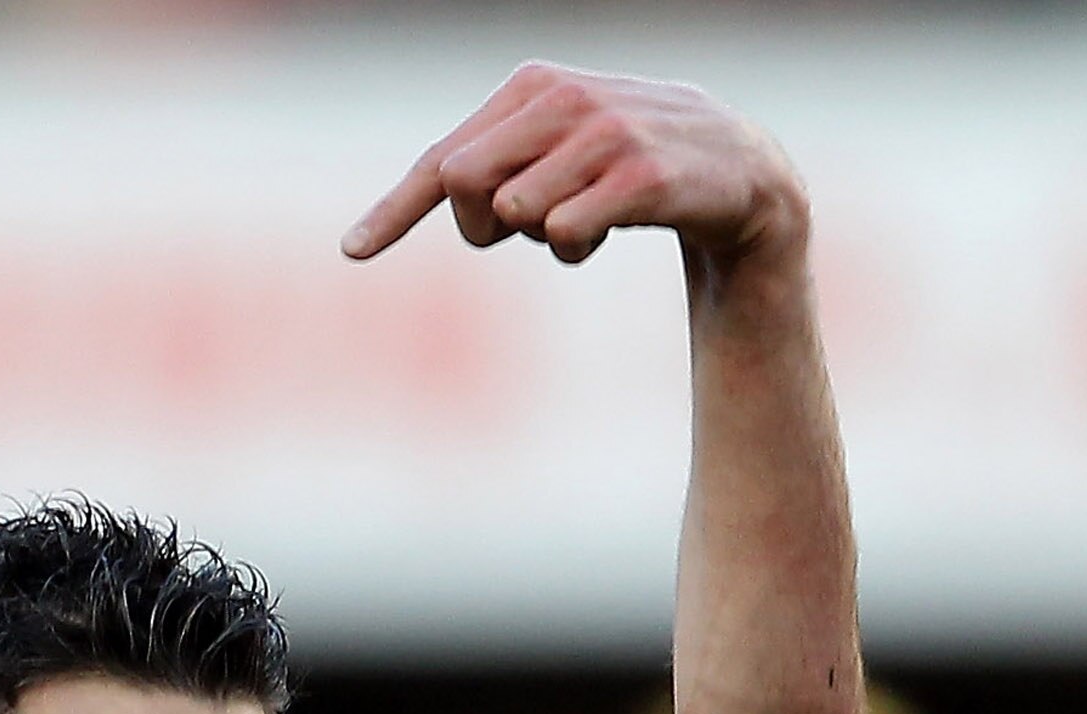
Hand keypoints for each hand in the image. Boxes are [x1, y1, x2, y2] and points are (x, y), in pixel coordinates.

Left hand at [343, 65, 804, 270]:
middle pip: (464, 189)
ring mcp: (602, 134)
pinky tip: (614, 225)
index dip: (394, 210)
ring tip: (589, 217)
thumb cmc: (624, 168)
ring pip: (516, 218)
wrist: (734, 173)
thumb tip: (449, 194)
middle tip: (531, 226)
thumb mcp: (554, 157)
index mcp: (531, 88)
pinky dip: (578, 248)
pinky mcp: (639, 176)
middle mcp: (561, 100)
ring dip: (546, 241)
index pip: (443, 159)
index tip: (352, 251)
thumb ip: (493, 171)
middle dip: (484, 228)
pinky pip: (565, 235)